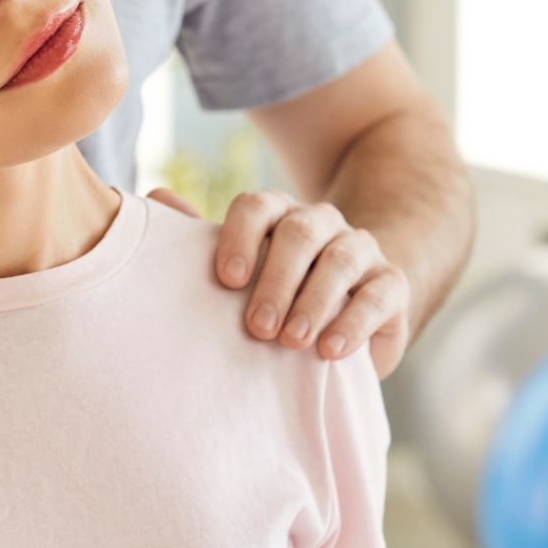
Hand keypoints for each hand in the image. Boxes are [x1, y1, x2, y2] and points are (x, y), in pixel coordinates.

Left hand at [148, 187, 410, 378]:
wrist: (342, 317)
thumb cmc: (273, 295)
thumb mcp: (237, 271)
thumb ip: (198, 238)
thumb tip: (156, 196)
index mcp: (278, 214)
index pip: (258, 205)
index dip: (240, 237)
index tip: (226, 281)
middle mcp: (321, 223)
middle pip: (300, 233)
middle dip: (276, 279)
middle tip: (257, 327)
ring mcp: (360, 249)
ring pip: (342, 260)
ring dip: (315, 302)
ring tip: (293, 342)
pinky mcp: (391, 285)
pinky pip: (379, 294)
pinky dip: (354, 323)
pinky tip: (330, 351)